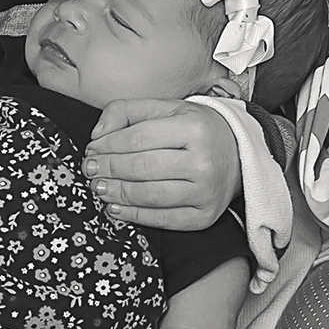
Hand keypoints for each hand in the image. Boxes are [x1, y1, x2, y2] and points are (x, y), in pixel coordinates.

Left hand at [84, 98, 239, 229]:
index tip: (92, 149)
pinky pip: (161, 219)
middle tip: (89, 169)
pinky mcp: (203, 217)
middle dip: (108, 169)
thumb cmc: (199, 130)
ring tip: (98, 186)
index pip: (139, 138)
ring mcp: (205, 193)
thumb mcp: (169, 108)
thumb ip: (129, 111)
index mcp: (194, 128)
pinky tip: (115, 207)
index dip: (108, 145)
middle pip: (141, 167)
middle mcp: (203, 161)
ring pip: (149, 195)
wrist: (240, 156)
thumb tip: (98, 133)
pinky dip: (133, 215)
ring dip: (116, 193)